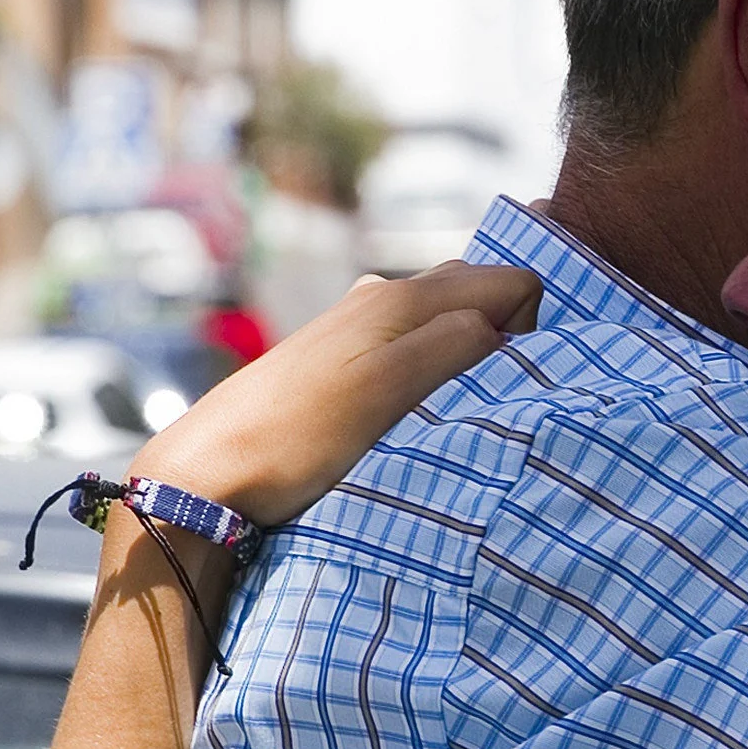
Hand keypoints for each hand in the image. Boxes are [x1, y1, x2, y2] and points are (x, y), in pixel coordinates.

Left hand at [132, 265, 540, 525]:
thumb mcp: (389, 392)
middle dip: (512, 334)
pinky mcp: (343, 358)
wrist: (211, 468)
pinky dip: (438, 368)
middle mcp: (384, 295)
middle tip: (511, 397)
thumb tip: (505, 326)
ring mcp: (361, 325)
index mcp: (404, 296)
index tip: (528, 382)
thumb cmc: (299, 436)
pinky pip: (416, 346)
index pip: (514, 280)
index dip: (536, 328)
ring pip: (450, 321)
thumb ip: (454, 345)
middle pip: (484, 293)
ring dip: (474, 355)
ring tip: (469, 410)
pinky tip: (426, 411)